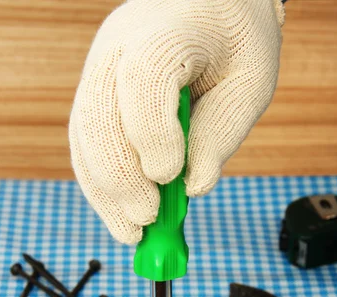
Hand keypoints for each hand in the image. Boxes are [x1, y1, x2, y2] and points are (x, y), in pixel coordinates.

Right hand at [70, 0, 283, 243]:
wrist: (208, 2)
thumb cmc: (237, 39)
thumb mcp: (251, 81)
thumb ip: (222, 130)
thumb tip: (194, 186)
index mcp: (169, 31)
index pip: (144, 78)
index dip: (152, 133)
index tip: (169, 177)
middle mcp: (121, 45)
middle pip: (100, 114)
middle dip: (120, 178)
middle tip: (145, 223)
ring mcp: (102, 66)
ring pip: (85, 134)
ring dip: (104, 191)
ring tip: (130, 232)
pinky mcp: (97, 89)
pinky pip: (86, 141)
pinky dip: (101, 182)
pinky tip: (119, 212)